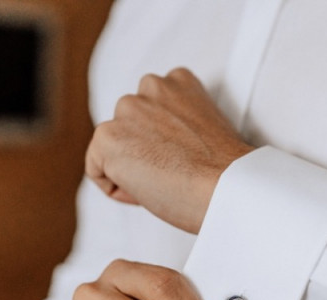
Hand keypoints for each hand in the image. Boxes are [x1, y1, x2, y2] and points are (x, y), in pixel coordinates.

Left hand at [85, 67, 253, 233]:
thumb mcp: (206, 132)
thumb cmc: (226, 173)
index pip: (150, 114)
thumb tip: (159, 146)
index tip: (184, 162)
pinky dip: (118, 189)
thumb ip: (178, 126)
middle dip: (143, 153)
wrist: (228, 187)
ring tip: (165, 181)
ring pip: (113, 149)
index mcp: (179, 81)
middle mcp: (151, 86)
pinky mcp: (108, 137)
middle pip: (129, 129)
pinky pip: (98, 172)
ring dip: (131, 169)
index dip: (164, 145)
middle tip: (174, 174)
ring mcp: (127, 109)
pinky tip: (148, 190)